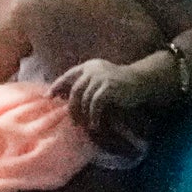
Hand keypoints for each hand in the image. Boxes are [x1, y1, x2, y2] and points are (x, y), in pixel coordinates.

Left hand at [58, 52, 182, 154]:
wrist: (142, 81)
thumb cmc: (120, 85)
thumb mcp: (100, 81)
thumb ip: (85, 85)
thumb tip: (64, 98)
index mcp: (88, 66)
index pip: (68, 76)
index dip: (57, 86)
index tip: (49, 97)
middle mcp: (92, 69)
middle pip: (74, 91)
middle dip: (72, 108)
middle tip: (73, 122)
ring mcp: (100, 77)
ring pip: (83, 99)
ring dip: (83, 115)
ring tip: (86, 126)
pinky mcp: (108, 87)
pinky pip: (94, 105)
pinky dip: (93, 117)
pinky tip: (95, 125)